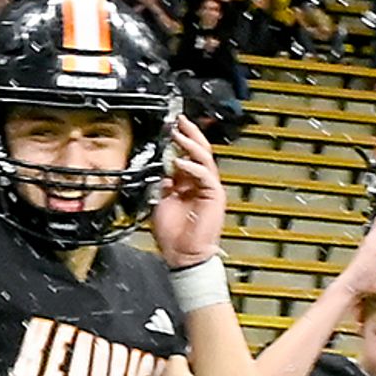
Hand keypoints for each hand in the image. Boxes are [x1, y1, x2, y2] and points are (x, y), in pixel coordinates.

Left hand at [149, 110, 226, 268]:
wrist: (183, 254)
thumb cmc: (174, 235)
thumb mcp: (161, 202)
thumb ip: (163, 185)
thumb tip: (162, 170)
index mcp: (189, 183)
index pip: (187, 155)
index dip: (180, 141)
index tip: (172, 128)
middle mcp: (201, 183)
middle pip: (200, 151)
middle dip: (190, 134)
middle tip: (180, 121)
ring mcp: (209, 188)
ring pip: (204, 159)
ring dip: (191, 145)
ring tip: (180, 135)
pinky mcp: (213, 195)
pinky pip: (205, 175)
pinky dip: (192, 167)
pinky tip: (180, 162)